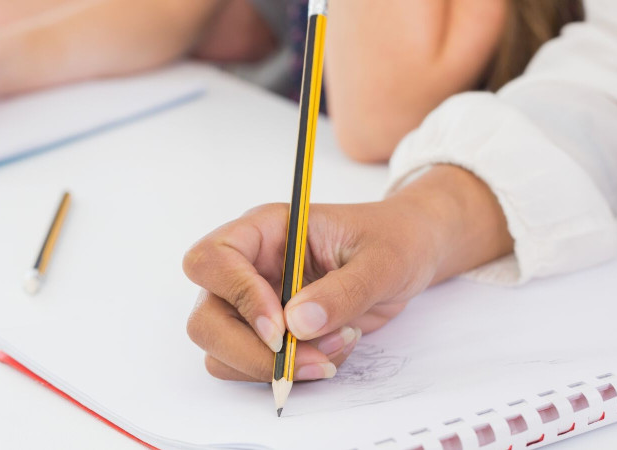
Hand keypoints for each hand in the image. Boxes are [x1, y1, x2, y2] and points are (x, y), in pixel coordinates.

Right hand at [182, 165, 512, 381]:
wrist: (409, 255)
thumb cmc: (393, 240)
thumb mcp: (383, 259)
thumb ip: (344, 290)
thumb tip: (298, 324)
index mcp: (264, 231)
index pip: (212, 259)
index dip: (236, 296)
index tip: (280, 327)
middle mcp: (248, 268)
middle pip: (206, 318)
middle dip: (252, 351)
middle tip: (309, 359)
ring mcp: (252, 305)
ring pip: (222, 352)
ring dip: (276, 366)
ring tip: (336, 348)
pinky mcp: (268, 336)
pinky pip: (254, 368)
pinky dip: (292, 373)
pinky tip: (332, 351)